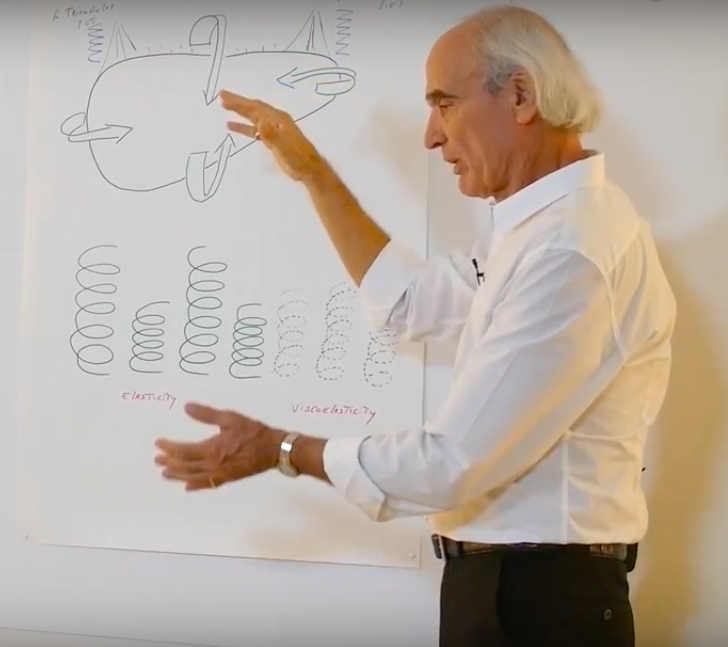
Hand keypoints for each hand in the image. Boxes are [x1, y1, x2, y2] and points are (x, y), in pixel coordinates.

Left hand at [154, 402, 283, 490]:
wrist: (274, 449)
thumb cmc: (253, 432)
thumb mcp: (230, 418)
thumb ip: (207, 414)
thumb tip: (186, 407)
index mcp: (211, 449)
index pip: (182, 451)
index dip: (168, 448)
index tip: (158, 443)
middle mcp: (212, 465)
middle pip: (185, 466)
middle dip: (169, 463)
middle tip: (157, 460)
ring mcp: (220, 474)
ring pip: (193, 477)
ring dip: (178, 475)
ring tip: (165, 474)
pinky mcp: (228, 479)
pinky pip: (208, 485)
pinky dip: (196, 486)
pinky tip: (188, 487)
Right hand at [219, 89, 320, 180]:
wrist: (308, 169)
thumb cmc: (298, 158)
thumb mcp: (284, 147)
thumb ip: (272, 135)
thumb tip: (260, 121)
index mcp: (278, 119)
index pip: (256, 108)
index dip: (240, 102)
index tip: (225, 98)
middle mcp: (275, 121)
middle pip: (253, 109)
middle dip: (237, 102)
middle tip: (221, 95)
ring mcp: (273, 130)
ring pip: (253, 118)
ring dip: (239, 113)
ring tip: (224, 107)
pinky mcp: (272, 140)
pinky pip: (254, 130)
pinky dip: (243, 127)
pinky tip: (232, 126)